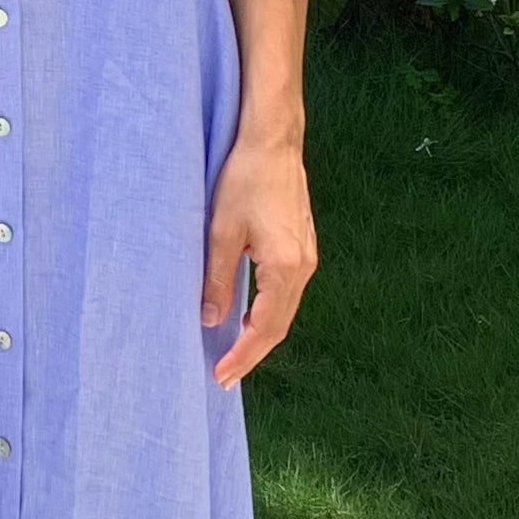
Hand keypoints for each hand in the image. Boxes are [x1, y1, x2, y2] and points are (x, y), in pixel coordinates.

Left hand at [202, 126, 316, 386]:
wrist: (273, 141)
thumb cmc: (244, 178)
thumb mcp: (221, 231)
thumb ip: (217, 279)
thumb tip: (211, 320)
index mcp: (285, 267)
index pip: (264, 328)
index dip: (243, 356)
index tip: (221, 376)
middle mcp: (304, 266)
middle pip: (279, 326)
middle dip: (252, 353)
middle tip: (224, 376)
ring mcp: (308, 256)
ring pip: (285, 310)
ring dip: (260, 334)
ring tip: (234, 353)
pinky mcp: (304, 245)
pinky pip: (288, 292)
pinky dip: (269, 312)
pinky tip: (250, 317)